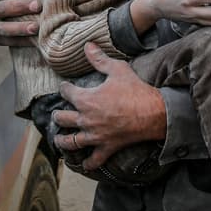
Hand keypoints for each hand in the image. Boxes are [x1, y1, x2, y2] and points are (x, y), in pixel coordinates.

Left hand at [52, 44, 165, 169]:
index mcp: (85, 99)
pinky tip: (84, 165)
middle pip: (63, 118)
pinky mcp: (107, 147)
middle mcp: (85, 119)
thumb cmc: (135, 90)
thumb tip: (87, 45)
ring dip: (63, 140)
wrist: (153, 112)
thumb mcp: (118, 69)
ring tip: (59, 139)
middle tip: (57, 114)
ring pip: (71, 141)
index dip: (65, 88)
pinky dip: (88, 163)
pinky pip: (94, 160)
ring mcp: (95, 135)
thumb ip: (99, 59)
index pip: (67, 92)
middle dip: (58, 115)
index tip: (65, 87)